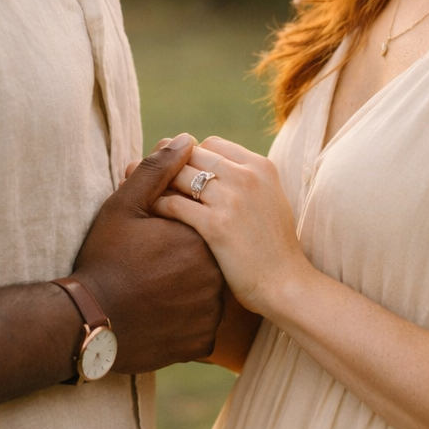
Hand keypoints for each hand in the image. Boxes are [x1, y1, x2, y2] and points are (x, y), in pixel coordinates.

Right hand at [74, 134, 224, 373]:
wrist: (86, 323)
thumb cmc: (103, 259)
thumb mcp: (124, 206)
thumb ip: (158, 170)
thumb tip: (185, 139)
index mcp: (201, 236)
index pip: (204, 221)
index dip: (176, 228)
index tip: (151, 240)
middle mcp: (215, 273)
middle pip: (208, 258)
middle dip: (185, 259)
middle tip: (151, 267)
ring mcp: (213, 311)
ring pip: (208, 292)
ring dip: (189, 289)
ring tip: (154, 291)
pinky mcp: (204, 340)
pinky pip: (204, 324)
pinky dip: (187, 320)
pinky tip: (160, 314)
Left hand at [151, 137, 310, 318]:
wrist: (286, 284)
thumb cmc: (274, 248)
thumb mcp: (270, 200)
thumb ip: (247, 180)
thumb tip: (216, 168)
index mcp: (261, 167)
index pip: (212, 143)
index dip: (191, 156)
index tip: (178, 172)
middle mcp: (247, 176)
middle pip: (192, 155)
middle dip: (169, 165)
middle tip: (147, 177)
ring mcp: (232, 199)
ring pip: (179, 175)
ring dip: (157, 183)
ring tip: (142, 193)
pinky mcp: (216, 225)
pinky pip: (174, 204)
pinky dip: (157, 206)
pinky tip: (149, 214)